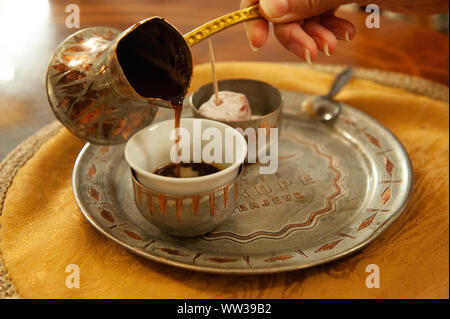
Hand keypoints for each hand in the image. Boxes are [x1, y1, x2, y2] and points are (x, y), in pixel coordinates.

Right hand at [241, 0, 355, 62]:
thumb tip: (269, 9)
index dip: (254, 15)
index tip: (258, 42)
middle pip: (281, 6)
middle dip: (293, 32)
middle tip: (308, 53)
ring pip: (302, 13)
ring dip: (313, 36)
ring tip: (330, 46)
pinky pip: (322, 13)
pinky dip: (329, 28)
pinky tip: (343, 34)